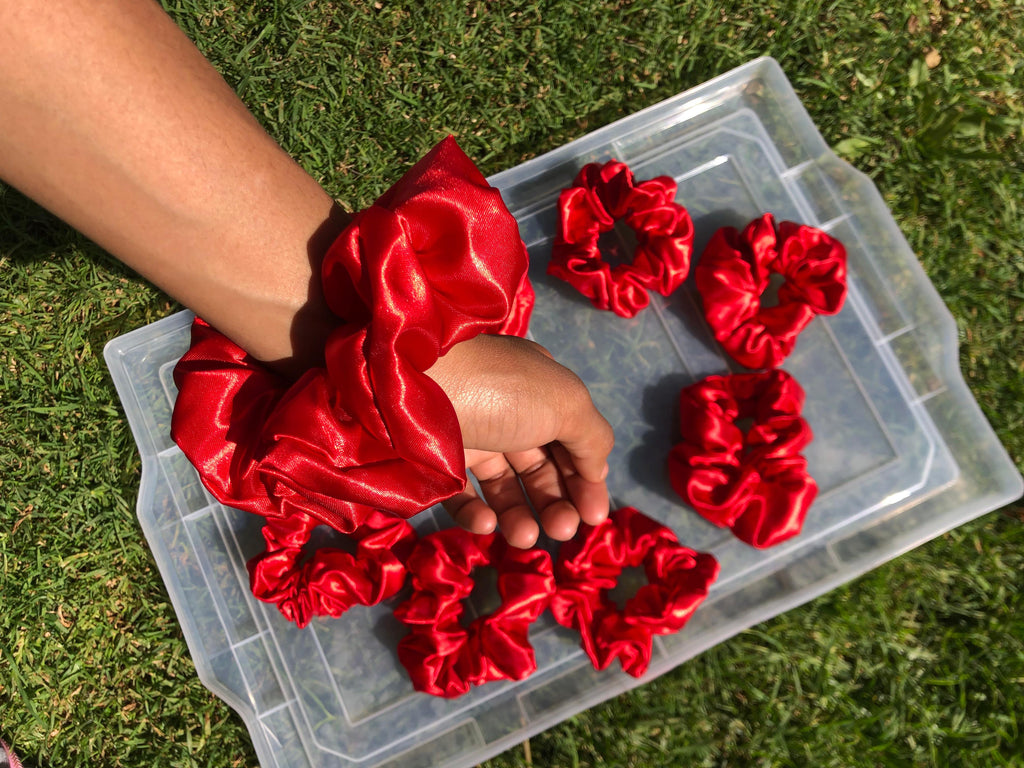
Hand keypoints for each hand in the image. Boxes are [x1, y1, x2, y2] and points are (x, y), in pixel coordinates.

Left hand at [426, 334, 613, 547]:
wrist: (414, 385)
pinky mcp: (436, 460)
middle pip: (540, 466)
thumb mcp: (566, 403)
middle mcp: (506, 409)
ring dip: (520, 515)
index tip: (595, 516)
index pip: (571, 439)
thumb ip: (593, 439)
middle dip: (555, 501)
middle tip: (563, 530)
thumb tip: (598, 471)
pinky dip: (477, 513)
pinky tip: (488, 525)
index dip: (586, 478)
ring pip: (503, 485)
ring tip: (527, 537)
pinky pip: (462, 494)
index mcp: (539, 388)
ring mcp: (470, 434)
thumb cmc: (501, 390)